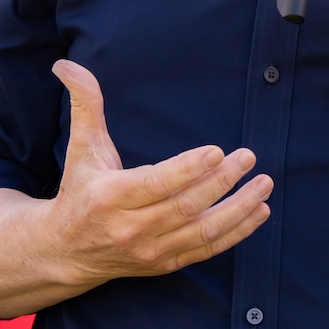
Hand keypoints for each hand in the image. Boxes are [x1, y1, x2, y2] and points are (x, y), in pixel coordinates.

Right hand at [39, 61, 271, 288]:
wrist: (64, 251)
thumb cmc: (80, 191)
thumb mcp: (81, 148)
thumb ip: (84, 105)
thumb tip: (67, 64)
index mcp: (110, 196)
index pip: (156, 183)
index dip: (188, 169)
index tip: (217, 151)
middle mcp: (130, 228)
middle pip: (185, 206)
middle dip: (222, 181)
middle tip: (248, 157)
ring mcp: (149, 250)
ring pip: (202, 232)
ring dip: (239, 209)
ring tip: (264, 184)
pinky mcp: (164, 264)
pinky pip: (206, 250)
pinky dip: (237, 233)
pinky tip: (259, 212)